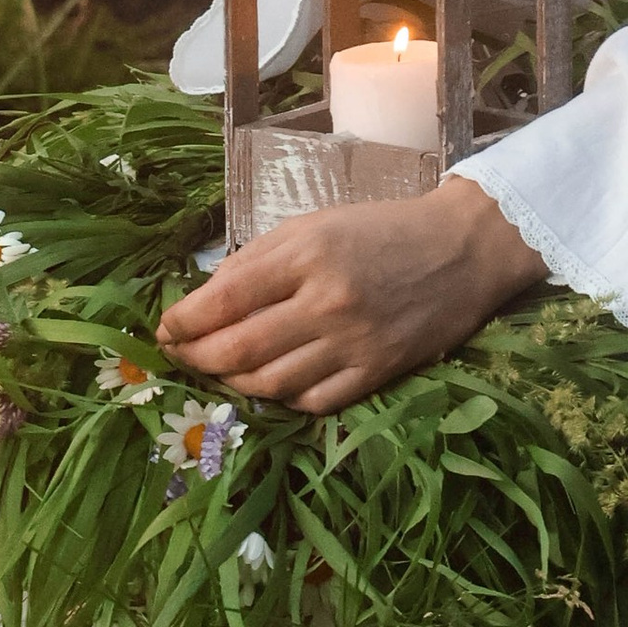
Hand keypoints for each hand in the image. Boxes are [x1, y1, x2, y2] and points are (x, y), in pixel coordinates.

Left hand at [157, 178, 546, 409]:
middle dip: (196, 358)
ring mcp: (353, 342)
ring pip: (270, 384)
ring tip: (220, 373)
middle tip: (180, 357)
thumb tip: (207, 298)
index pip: (224, 298)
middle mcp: (327, 301)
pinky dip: (282, 400)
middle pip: (238, 349)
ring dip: (232, 384)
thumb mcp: (316, 223)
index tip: (164, 330)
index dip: (183, 321)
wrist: (463, 248)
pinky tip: (271, 386)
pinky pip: (313, 402)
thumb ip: (259, 258)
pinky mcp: (377, 373)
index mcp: (307, 253)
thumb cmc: (382, 229)